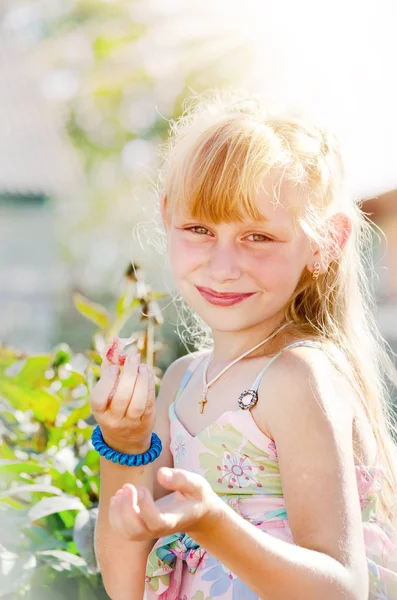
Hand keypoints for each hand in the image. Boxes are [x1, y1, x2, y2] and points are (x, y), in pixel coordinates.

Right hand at [89, 338, 155, 453]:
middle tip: (133, 357)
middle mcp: (113, 420)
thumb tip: (111, 347)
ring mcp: (131, 423)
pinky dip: (149, 386)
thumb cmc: (112, 408)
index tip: (114, 367)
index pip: (98, 399)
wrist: (125, 441)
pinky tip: (147, 373)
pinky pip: (149, 403)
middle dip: (128, 375)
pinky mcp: (146, 422)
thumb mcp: (105, 394)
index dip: (107, 381)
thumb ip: (107, 370)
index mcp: (99, 412)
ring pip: (138, 402)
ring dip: (141, 380)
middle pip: (122, 398)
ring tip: (142, 365)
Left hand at [108, 467, 222, 540]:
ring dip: (118, 512)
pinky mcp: (141, 528)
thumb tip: (160, 474)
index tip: (142, 488)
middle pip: (136, 531)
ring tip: (123, 490)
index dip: (145, 507)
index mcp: (173, 519)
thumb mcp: (196, 484)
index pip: (155, 521)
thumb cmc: (196, 497)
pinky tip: (119, 497)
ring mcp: (148, 532)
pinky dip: (114, 515)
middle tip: (128, 487)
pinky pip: (122, 529)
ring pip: (126, 532)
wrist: (197, 514)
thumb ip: (181, 478)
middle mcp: (159, 530)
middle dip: (126, 509)